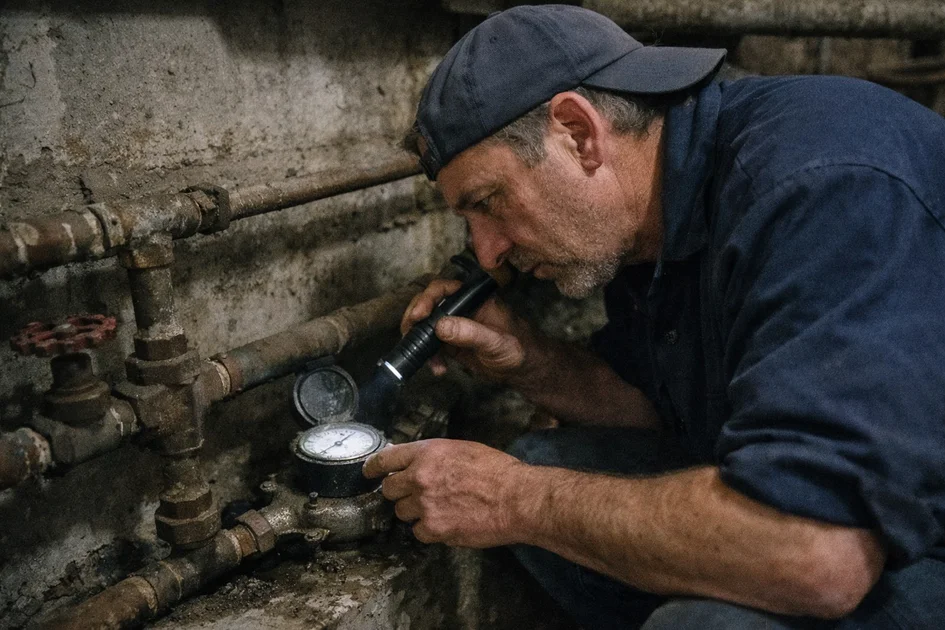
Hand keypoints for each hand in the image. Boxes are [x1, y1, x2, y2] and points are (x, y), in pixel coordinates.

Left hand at [362, 438, 529, 546]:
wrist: (516, 498)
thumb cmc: (496, 471)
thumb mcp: (461, 449)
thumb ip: (432, 456)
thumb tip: (410, 460)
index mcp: (426, 453)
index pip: (385, 459)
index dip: (373, 468)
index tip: (368, 473)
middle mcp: (420, 477)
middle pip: (389, 490)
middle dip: (398, 493)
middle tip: (414, 495)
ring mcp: (425, 505)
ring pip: (402, 513)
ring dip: (415, 512)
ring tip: (438, 509)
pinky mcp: (434, 529)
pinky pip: (418, 532)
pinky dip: (429, 531)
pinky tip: (447, 523)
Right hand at [400, 279, 540, 386]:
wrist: (525, 369)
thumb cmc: (519, 349)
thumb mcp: (496, 342)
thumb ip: (471, 333)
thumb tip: (441, 326)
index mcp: (474, 299)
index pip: (444, 289)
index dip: (427, 298)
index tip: (419, 315)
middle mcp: (462, 308)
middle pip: (429, 304)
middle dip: (415, 317)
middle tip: (409, 332)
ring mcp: (455, 325)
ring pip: (426, 324)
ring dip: (418, 339)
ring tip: (423, 357)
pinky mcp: (451, 343)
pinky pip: (432, 345)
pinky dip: (429, 356)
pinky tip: (438, 369)